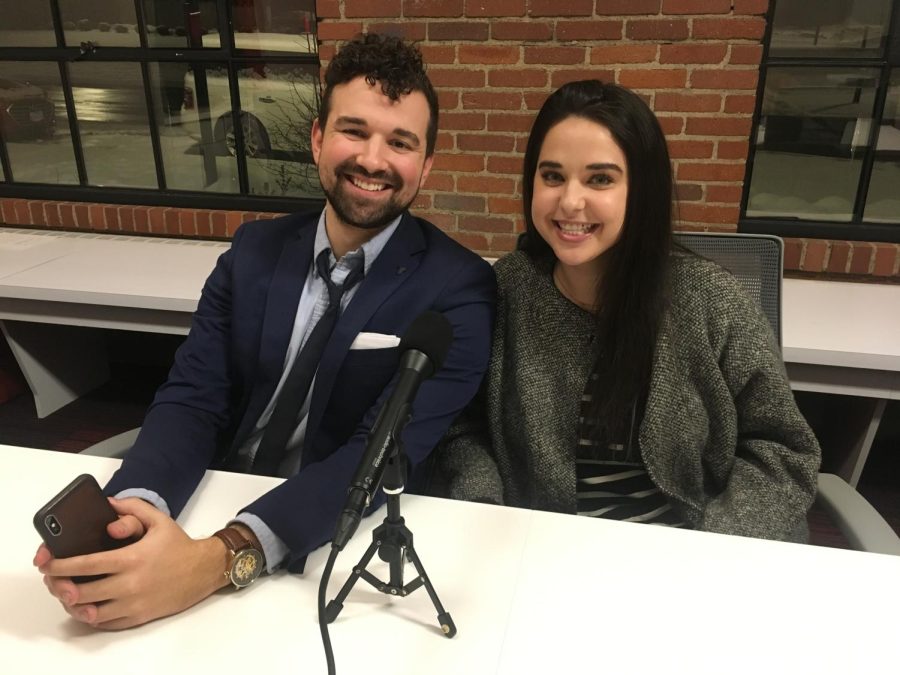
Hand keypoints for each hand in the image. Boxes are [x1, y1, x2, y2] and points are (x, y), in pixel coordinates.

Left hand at [34, 497, 228, 629]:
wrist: (204, 570)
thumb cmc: (179, 545)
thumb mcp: (159, 519)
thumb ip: (132, 508)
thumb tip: (108, 502)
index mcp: (132, 558)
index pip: (86, 564)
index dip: (61, 565)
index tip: (46, 563)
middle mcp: (131, 584)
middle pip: (82, 591)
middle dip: (59, 586)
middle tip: (51, 580)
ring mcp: (134, 603)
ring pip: (90, 612)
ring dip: (73, 604)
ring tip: (65, 593)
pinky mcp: (139, 616)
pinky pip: (106, 623)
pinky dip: (91, 617)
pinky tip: (86, 606)